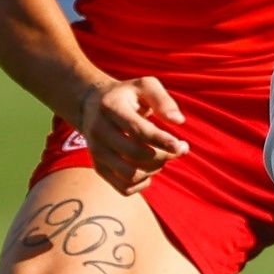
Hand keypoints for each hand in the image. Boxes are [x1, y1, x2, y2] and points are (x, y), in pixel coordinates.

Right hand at [77, 76, 190, 191]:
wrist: (92, 105)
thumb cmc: (127, 95)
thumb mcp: (145, 86)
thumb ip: (163, 100)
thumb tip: (178, 121)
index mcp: (111, 108)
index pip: (137, 130)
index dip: (162, 140)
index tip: (180, 145)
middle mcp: (99, 132)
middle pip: (136, 154)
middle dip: (163, 154)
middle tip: (177, 148)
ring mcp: (96, 152)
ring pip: (130, 174)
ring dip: (154, 169)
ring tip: (162, 157)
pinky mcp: (99, 168)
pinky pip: (124, 188)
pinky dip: (142, 184)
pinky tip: (149, 169)